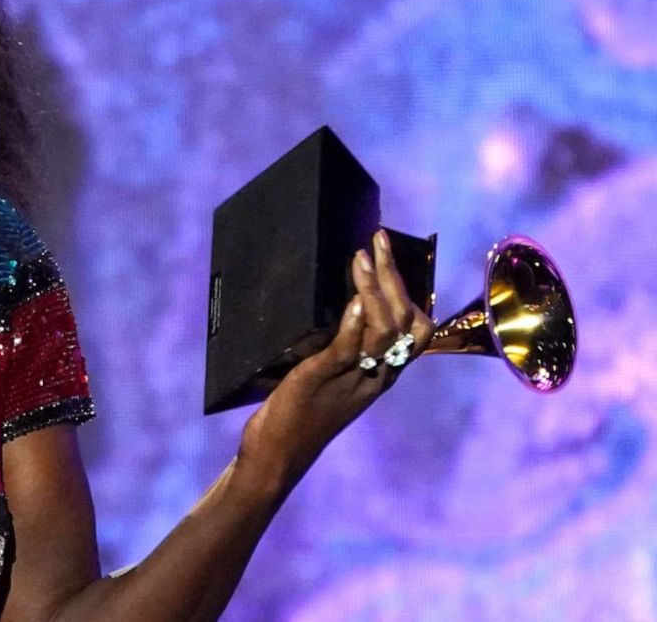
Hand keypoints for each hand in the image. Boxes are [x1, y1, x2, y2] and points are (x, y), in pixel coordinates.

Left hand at [236, 229, 435, 491]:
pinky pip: (349, 349)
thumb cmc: (297, 414)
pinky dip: (356, 322)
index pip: (417, 331)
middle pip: (406, 322)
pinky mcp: (320, 380)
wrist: (277, 456)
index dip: (411, 292)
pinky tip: (356, 299)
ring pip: (383, 330)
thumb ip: (341, 349)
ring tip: (362, 258)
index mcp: (381, 375)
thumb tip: (341, 308)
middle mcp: (376, 377)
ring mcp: (350, 379)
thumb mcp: (328, 377)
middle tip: (378, 240)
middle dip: (395, 276)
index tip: (393, 257)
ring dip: (375, 289)